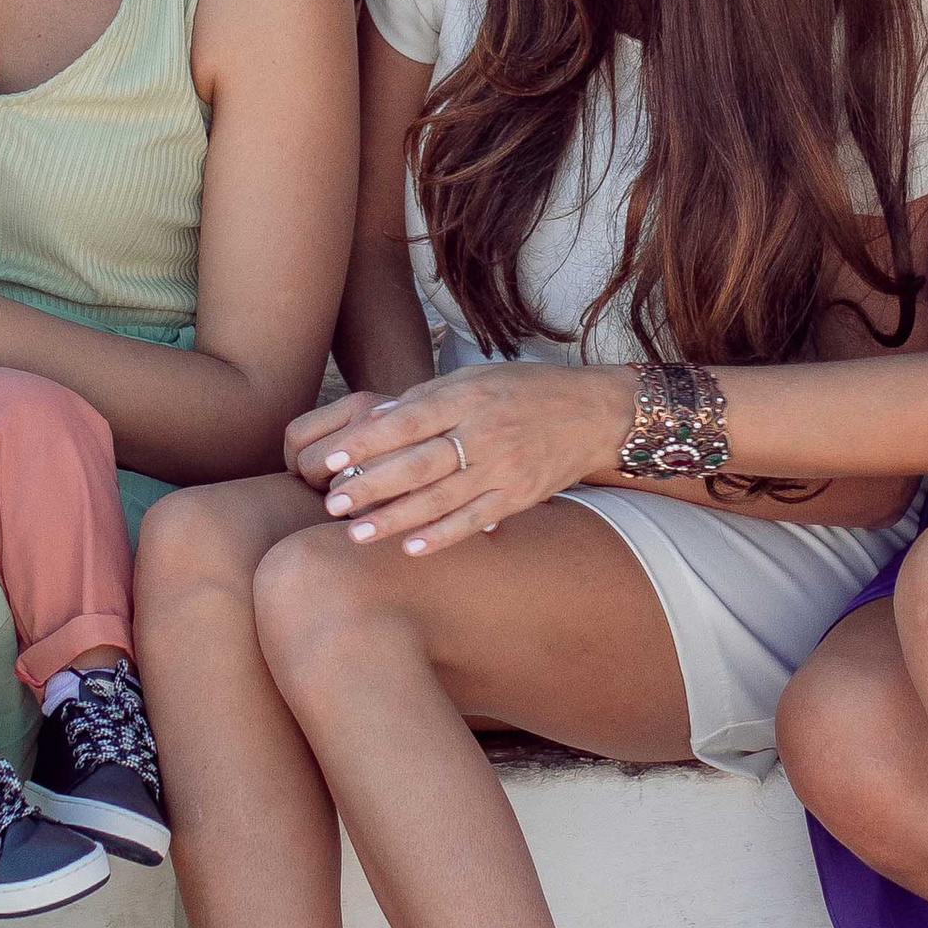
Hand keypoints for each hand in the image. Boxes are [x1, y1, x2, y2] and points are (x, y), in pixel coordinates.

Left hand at [296, 362, 633, 556]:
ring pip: (441, 499)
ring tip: (357, 534)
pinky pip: (475, 520)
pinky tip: (412, 548)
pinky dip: (443, 536)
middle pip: (418, 464)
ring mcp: (504, 468)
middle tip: (332, 502)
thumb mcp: (478, 378)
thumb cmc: (527, 390)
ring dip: (396, 519)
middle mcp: (485, 433)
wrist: (595, 414)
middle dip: (371, 486)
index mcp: (468, 398)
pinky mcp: (519, 497)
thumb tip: (375, 419)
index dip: (368, 442)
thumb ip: (428, 398)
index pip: (409, 421)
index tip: (334, 458)